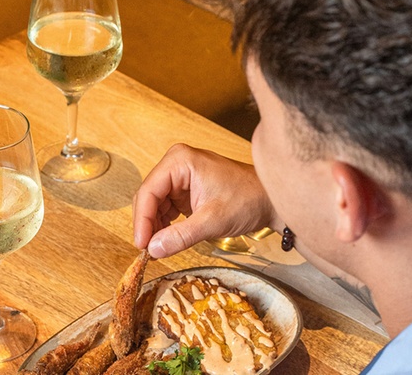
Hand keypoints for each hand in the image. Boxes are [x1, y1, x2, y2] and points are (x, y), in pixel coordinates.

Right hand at [132, 143, 274, 257]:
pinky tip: (167, 238)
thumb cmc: (248, 199)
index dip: (142, 220)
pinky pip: (166, 206)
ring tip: (157, 247)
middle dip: (147, 224)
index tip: (141, 244)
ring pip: (155, 203)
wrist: (270, 200)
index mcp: (180, 161)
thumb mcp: (212, 221)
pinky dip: (165, 223)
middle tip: (147, 250)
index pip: (149, 191)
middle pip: (149, 196)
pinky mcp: (186, 187)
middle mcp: (176, 164)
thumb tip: (153, 249)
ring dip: (155, 226)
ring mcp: (180, 175)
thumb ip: (180, 236)